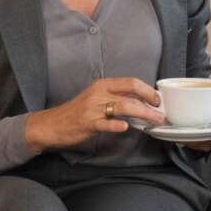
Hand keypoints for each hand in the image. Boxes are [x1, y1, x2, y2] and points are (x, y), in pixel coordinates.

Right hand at [24, 77, 164, 151]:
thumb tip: (141, 103)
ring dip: (143, 114)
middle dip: (150, 102)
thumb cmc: (77, 112)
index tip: (157, 100)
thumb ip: (116, 98)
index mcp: (103, 85)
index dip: (148, 90)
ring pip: (123, 107)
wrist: (51, 124)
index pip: (131, 82)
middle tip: (160, 112)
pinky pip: (105, 123)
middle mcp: (99, 93)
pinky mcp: (87, 123)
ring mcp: (93, 108)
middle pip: (130, 94)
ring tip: (154, 120)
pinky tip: (125, 127)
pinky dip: (116, 124)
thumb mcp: (96, 99)